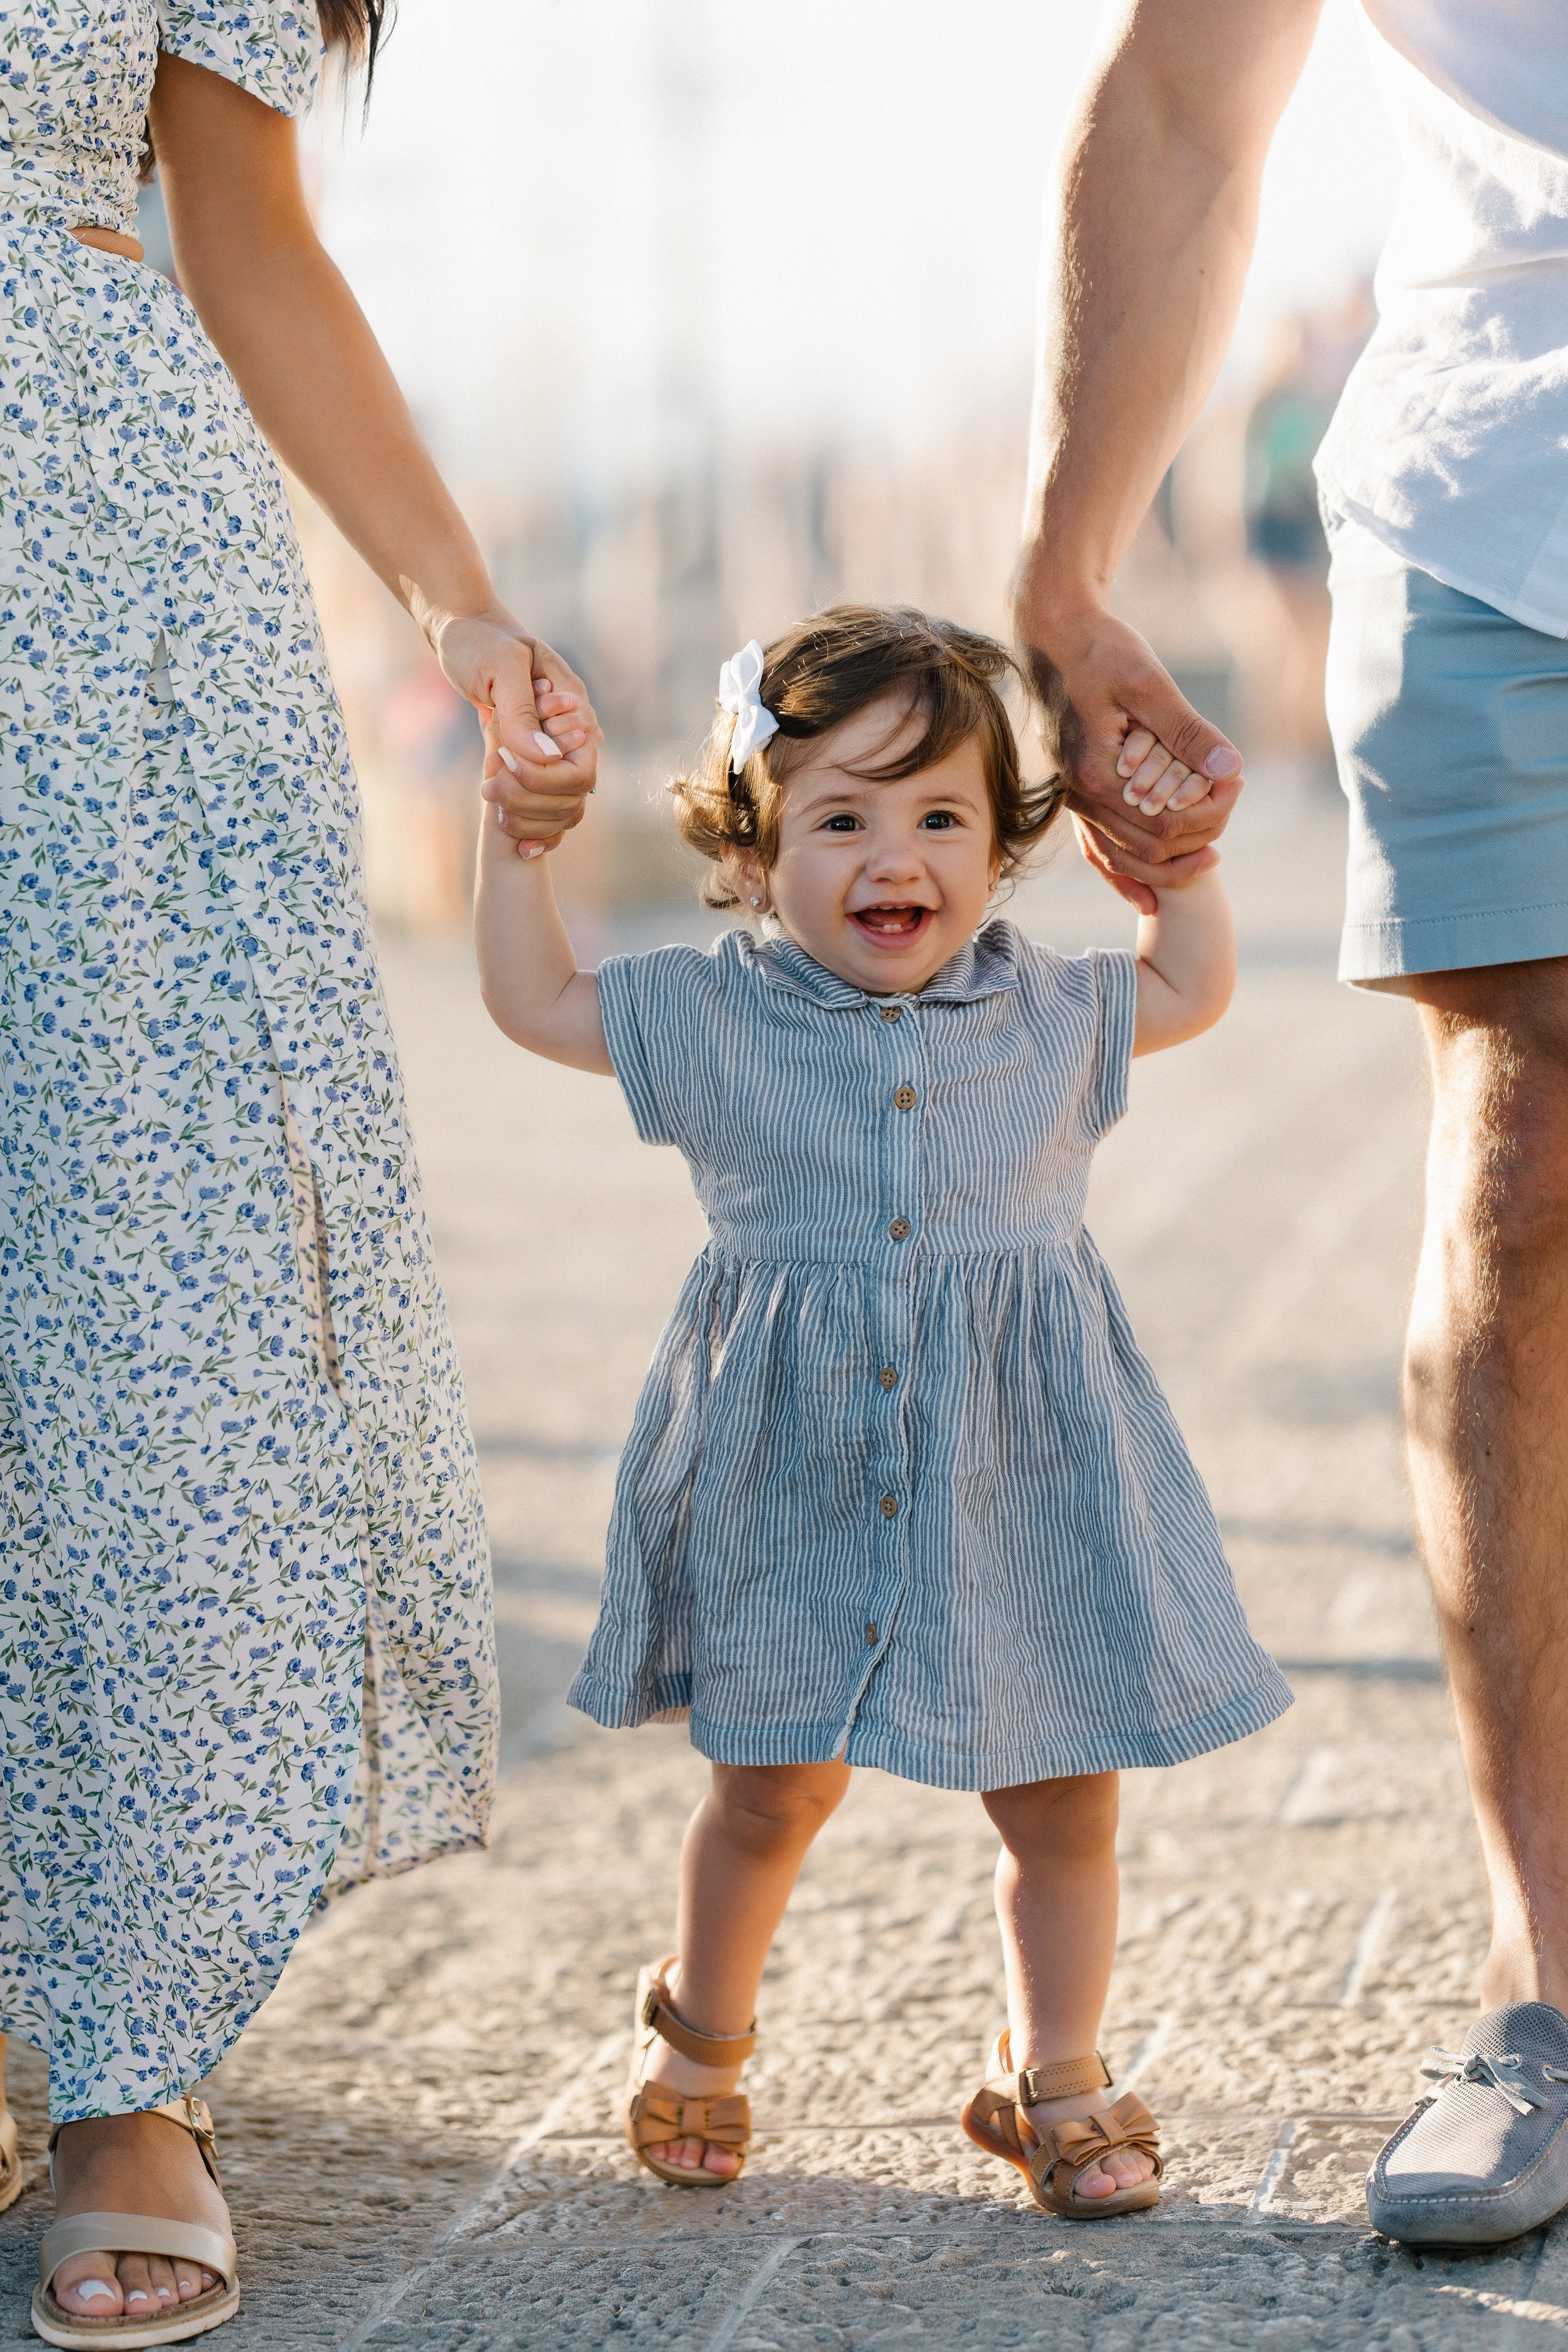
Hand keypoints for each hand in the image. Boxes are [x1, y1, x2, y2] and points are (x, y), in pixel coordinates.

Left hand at [435, 610, 601, 856]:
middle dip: (530, 801)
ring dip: (529, 819)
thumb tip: (545, 758)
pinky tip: (513, 840)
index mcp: (576, 708)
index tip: (501, 760)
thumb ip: (522, 712)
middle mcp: (576, 735)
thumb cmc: (479, 644)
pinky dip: (535, 830)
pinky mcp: (539, 763)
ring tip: (489, 805)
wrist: (463, 635)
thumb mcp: (499, 667)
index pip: (581, 769)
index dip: (543, 778)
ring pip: (565, 811)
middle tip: (485, 787)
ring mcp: (560, 752)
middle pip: (574, 796)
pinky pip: (552, 810)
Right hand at [1015, 572, 1242, 895]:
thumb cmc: (1099, 648)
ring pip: (1125, 859)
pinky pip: (1098, 851)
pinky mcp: (1076, 792)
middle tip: (1233, 802)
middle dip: (1199, 836)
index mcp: (1097, 775)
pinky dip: (1125, 876)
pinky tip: (1151, 898)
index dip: (1211, 812)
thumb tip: (1229, 767)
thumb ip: (1186, 728)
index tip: (1240, 782)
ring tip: (1212, 848)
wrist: (1052, 632)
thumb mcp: (1147, 680)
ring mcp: (1074, 799)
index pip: (1166, 824)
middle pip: (1150, 848)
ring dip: (1170, 862)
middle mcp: (1080, 797)